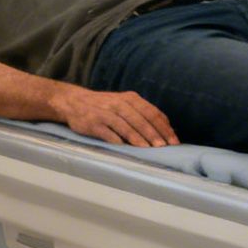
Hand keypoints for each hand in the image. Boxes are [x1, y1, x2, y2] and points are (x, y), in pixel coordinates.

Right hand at [52, 87, 179, 146]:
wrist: (74, 102)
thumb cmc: (105, 105)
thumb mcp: (124, 103)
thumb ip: (142, 114)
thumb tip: (165, 130)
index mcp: (130, 98)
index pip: (152, 112)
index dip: (164, 127)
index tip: (173, 140)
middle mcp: (119, 103)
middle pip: (140, 119)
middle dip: (153, 134)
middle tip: (163, 147)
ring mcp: (106, 113)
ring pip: (126, 126)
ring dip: (138, 138)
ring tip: (148, 149)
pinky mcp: (93, 123)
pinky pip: (108, 133)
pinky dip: (118, 141)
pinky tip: (126, 149)